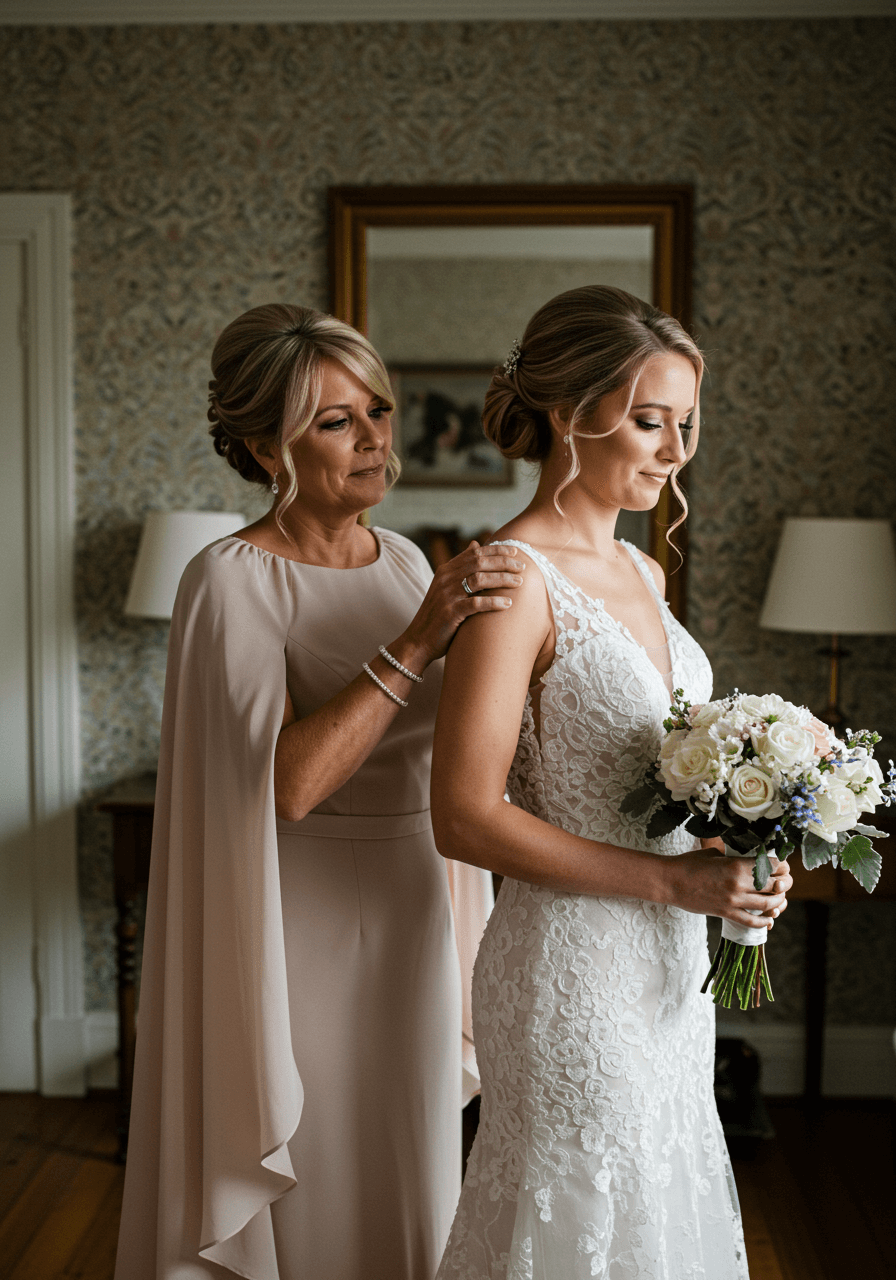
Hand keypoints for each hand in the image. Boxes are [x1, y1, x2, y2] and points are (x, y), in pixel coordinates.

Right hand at [401, 541, 525, 666]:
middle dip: (504, 562)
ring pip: (480, 579)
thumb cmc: (438, 614)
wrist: (419, 640)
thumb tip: (476, 544)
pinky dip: (494, 602)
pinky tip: (508, 604)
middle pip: (479, 562)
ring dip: (502, 579)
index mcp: (446, 570)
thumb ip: (461, 567)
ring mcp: (447, 595)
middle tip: (522, 567)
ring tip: (519, 583)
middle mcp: (445, 579)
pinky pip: (476, 603)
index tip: (515, 551)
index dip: (497, 550)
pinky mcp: (450, 613)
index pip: (475, 553)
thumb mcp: (446, 585)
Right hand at [668, 847, 791, 931]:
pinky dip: (764, 922)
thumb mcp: (714, 853)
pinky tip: (769, 919)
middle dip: (785, 884)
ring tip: (779, 899)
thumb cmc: (690, 864)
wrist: (670, 881)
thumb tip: (748, 858)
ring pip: (767, 904)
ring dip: (778, 902)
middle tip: (785, 883)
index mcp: (736, 864)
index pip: (771, 865)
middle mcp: (738, 883)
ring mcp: (733, 900)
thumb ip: (734, 857)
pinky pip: (751, 921)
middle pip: (774, 885)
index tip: (784, 866)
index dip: (782, 866)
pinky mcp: (726, 913)